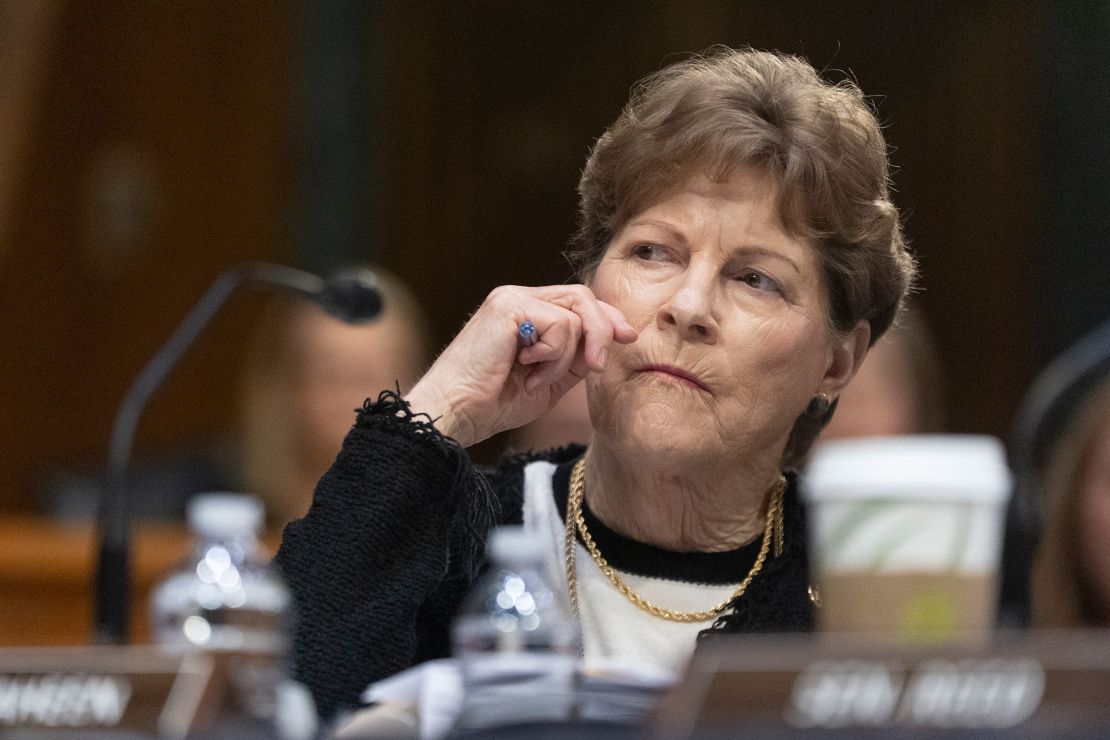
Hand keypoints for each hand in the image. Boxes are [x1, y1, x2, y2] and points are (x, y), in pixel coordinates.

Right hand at [405, 284, 637, 446]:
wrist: (457, 413)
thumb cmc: (493, 403)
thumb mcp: (548, 380)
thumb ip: (574, 357)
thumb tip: (612, 339)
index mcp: (525, 312)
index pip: (577, 302)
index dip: (606, 318)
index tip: (627, 338)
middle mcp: (518, 298)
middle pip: (582, 297)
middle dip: (602, 330)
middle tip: (597, 366)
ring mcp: (512, 299)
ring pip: (574, 314)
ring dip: (565, 357)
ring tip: (535, 378)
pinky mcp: (509, 307)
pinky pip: (560, 325)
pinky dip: (553, 355)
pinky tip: (525, 370)